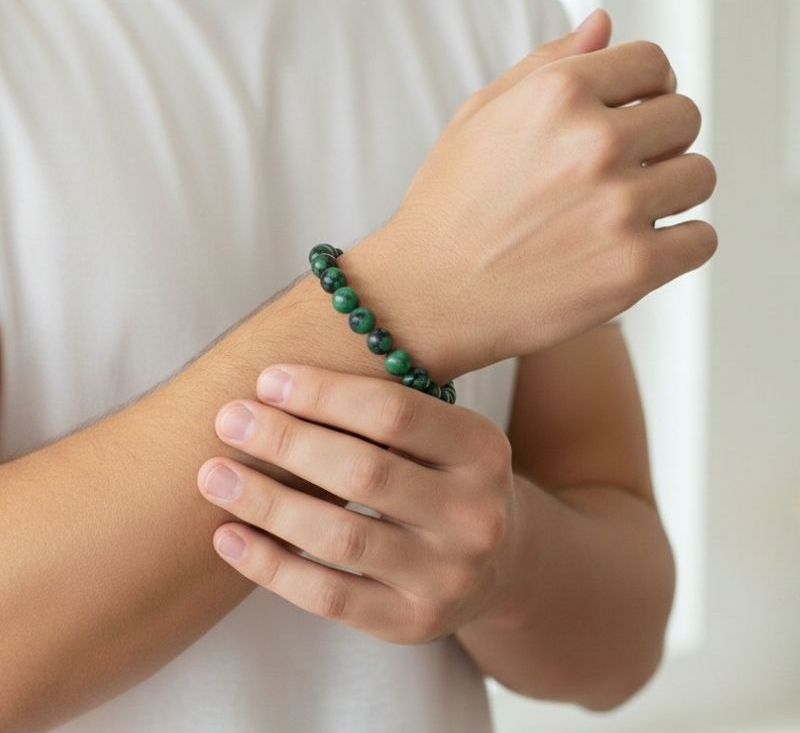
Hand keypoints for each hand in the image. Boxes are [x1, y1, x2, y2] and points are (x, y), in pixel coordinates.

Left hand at [196, 364, 521, 642]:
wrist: (497, 565)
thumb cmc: (444, 479)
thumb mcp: (441, 436)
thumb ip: (381, 414)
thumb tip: (274, 389)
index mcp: (481, 450)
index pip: (393, 412)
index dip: (323, 393)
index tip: (266, 381)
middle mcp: (473, 515)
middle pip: (363, 472)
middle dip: (285, 442)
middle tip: (228, 420)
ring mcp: (446, 577)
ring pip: (339, 538)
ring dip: (266, 503)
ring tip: (213, 475)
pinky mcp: (412, 623)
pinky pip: (328, 597)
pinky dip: (270, 566)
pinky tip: (228, 537)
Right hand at [365, 8, 716, 374]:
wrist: (426, 297)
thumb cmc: (446, 210)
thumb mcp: (478, 117)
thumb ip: (544, 64)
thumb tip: (603, 26)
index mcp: (558, 93)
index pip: (652, 62)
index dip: (646, 88)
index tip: (634, 114)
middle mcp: (593, 143)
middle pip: (684, 118)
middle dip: (659, 141)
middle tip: (621, 173)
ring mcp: (617, 207)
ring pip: (698, 177)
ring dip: (670, 193)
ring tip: (624, 215)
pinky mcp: (633, 268)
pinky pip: (700, 240)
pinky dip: (678, 245)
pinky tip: (637, 250)